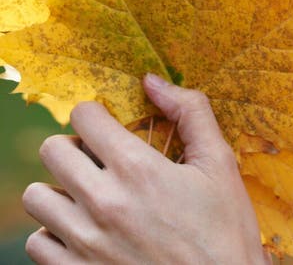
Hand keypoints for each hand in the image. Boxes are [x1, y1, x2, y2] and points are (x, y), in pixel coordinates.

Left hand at [23, 75, 270, 263]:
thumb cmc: (225, 232)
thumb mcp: (219, 163)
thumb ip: (190, 111)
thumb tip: (153, 80)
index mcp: (138, 168)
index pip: (84, 115)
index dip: (97, 114)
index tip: (108, 125)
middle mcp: (104, 202)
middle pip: (52, 150)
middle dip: (74, 146)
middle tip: (97, 158)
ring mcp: (85, 243)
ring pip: (36, 196)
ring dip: (59, 189)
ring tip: (86, 194)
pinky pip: (36, 243)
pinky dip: (54, 233)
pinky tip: (83, 231)